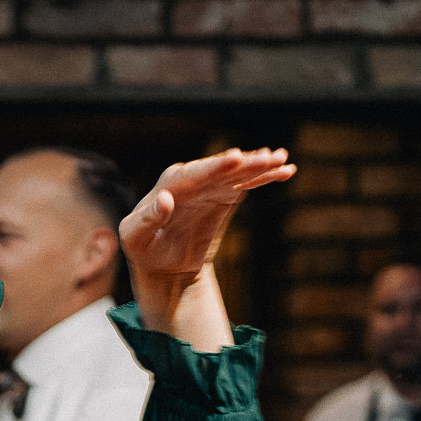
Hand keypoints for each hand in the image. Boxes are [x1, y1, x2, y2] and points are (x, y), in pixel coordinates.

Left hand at [119, 146, 294, 284]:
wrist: (161, 263)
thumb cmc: (142, 248)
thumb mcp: (134, 238)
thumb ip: (147, 219)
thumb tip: (164, 199)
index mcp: (169, 186)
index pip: (193, 173)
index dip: (215, 166)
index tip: (236, 158)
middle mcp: (192, 181)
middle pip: (221, 169)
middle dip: (244, 163)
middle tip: (269, 157)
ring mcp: (210, 187)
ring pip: (238, 174)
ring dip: (260, 166)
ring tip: (282, 159)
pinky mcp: (225, 197)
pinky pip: (247, 184)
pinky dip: (264, 178)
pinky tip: (286, 171)